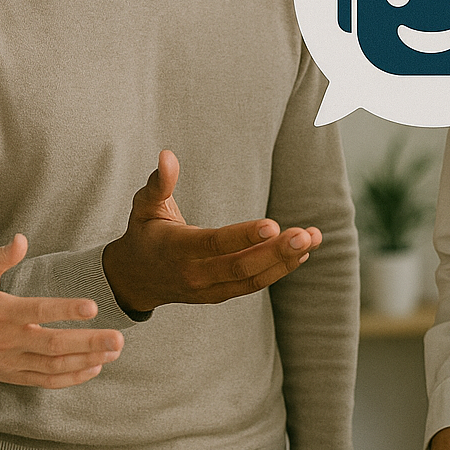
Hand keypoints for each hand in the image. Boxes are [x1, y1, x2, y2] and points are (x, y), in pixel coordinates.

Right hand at [0, 234, 123, 384]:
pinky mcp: (10, 377)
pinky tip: (94, 368)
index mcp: (0, 312)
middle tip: (118, 339)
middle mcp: (6, 341)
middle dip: (89, 343)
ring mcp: (9, 363)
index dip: (66, 309)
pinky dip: (71, 378)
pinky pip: (45, 381)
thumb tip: (22, 239)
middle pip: (53, 345)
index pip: (38, 311)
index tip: (92, 307)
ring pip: (53, 367)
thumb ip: (1, 258)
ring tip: (114, 353)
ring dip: (86, 361)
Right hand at [102, 149, 321, 313]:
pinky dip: (279, 270)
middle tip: (306, 233)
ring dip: (286, 260)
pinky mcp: (220, 294)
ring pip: (253, 278)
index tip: (273, 224)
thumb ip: (158, 182)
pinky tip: (302, 252)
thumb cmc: (143, 232)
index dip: (244, 236)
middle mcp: (195, 274)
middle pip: (242, 266)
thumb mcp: (144, 205)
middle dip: (277, 251)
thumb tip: (167, 155)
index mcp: (177, 249)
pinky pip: (253, 284)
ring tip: (314, 238)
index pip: (215, 243)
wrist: (135, 279)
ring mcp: (209, 289)